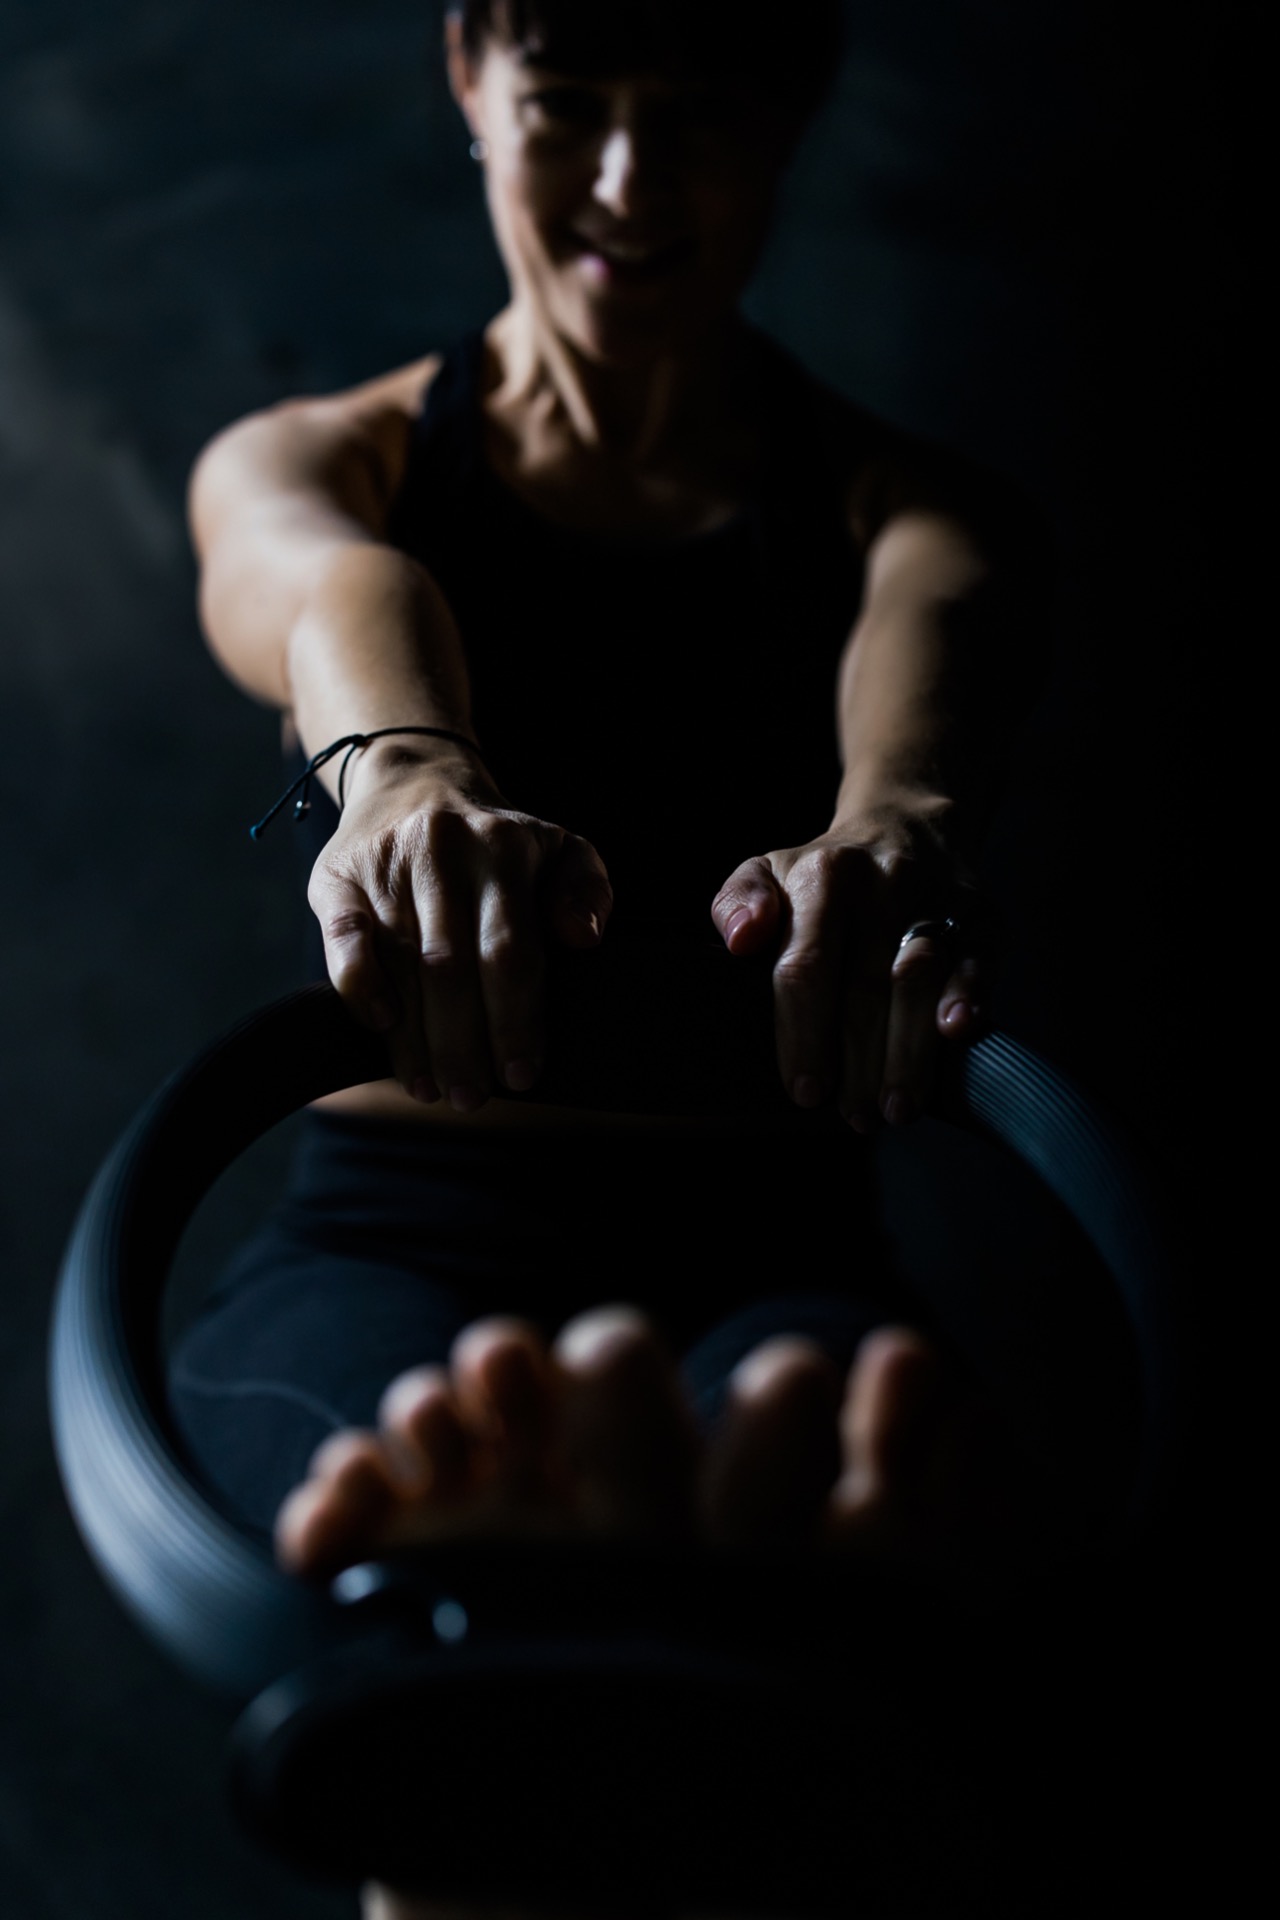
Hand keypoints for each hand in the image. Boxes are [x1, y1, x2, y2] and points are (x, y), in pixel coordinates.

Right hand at [308, 745, 611, 1108]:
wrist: (415, 779)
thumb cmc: (498, 840)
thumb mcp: (558, 848)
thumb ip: (585, 889)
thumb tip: (583, 940)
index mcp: (502, 848)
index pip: (510, 949)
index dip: (515, 1019)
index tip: (520, 1075)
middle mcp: (441, 851)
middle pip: (450, 967)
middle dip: (462, 1043)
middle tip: (471, 1098)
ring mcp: (385, 864)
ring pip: (398, 964)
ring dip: (412, 1038)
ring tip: (429, 1089)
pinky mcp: (337, 878)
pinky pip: (343, 942)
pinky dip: (359, 990)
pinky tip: (383, 1029)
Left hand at [711, 824, 986, 1128]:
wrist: (907, 825)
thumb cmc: (825, 876)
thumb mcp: (768, 872)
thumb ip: (738, 903)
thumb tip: (741, 940)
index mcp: (823, 877)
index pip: (806, 965)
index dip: (804, 1033)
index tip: (805, 1092)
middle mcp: (881, 883)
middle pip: (865, 983)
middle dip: (859, 1060)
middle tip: (855, 1117)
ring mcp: (936, 897)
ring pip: (920, 976)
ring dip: (910, 1048)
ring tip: (898, 1108)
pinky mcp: (982, 914)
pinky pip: (980, 956)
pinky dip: (970, 993)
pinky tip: (957, 1035)